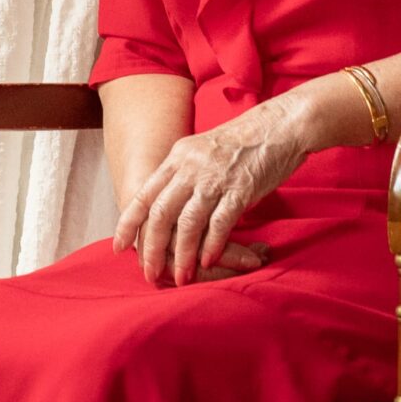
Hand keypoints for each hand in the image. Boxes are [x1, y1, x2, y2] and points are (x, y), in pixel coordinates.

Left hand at [113, 99, 307, 284]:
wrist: (280, 124)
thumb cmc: (243, 142)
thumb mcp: (202, 152)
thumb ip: (184, 176)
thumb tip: (169, 209)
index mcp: (178, 156)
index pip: (145, 194)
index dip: (129, 223)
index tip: (119, 247)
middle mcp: (191, 167)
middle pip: (161, 213)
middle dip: (152, 248)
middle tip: (150, 273)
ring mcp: (215, 177)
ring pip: (188, 222)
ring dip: (182, 255)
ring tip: (180, 277)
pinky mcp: (241, 188)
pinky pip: (220, 223)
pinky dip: (212, 245)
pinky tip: (208, 261)